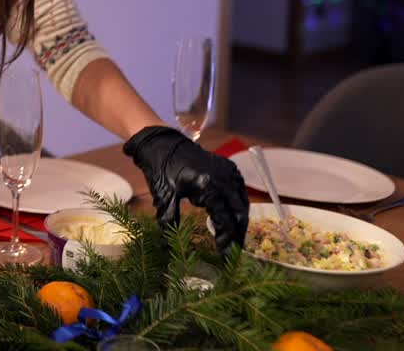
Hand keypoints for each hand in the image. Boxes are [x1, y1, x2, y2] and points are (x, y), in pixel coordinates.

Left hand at [123, 126, 248, 254]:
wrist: (161, 143)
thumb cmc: (160, 170)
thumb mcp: (164, 199)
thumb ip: (170, 224)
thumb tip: (167, 249)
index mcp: (208, 187)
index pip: (224, 222)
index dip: (227, 242)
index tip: (227, 259)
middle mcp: (224, 179)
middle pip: (239, 214)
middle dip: (238, 235)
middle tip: (235, 252)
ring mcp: (228, 171)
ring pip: (243, 202)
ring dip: (240, 221)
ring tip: (236, 238)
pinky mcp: (228, 167)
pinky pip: (240, 190)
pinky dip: (240, 204)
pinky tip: (234, 216)